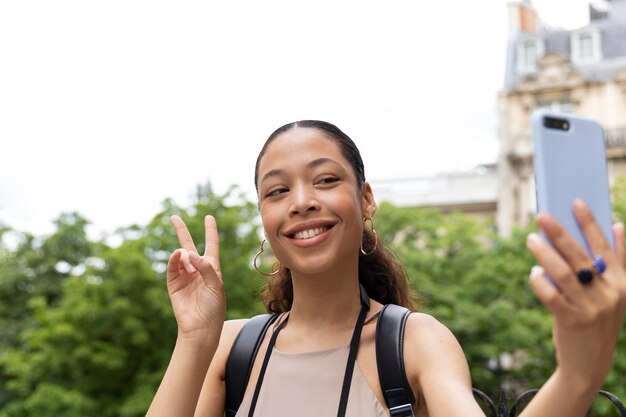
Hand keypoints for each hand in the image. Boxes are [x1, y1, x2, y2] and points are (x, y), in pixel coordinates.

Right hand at [167, 215, 225, 340]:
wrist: (201, 328)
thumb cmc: (214, 308)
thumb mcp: (216, 285)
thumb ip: (206, 267)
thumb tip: (189, 253)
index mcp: (212, 269)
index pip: (211, 245)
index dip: (210, 231)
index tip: (209, 217)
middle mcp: (197, 270)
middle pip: (189, 245)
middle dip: (182, 231)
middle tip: (173, 217)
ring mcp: (184, 276)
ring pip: (180, 256)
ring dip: (184, 255)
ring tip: (189, 261)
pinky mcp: (174, 284)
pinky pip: (172, 268)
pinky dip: (174, 259)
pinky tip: (178, 254)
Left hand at [526, 199, 625, 391]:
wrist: (589, 362)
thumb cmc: (596, 318)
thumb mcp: (615, 293)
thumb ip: (617, 261)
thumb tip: (618, 225)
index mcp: (622, 283)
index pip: (604, 247)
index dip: (589, 223)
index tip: (576, 202)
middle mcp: (610, 294)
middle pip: (580, 256)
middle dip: (560, 233)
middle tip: (542, 216)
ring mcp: (591, 308)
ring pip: (563, 273)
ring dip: (544, 253)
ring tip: (531, 239)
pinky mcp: (571, 321)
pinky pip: (551, 295)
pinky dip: (539, 281)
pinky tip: (534, 272)